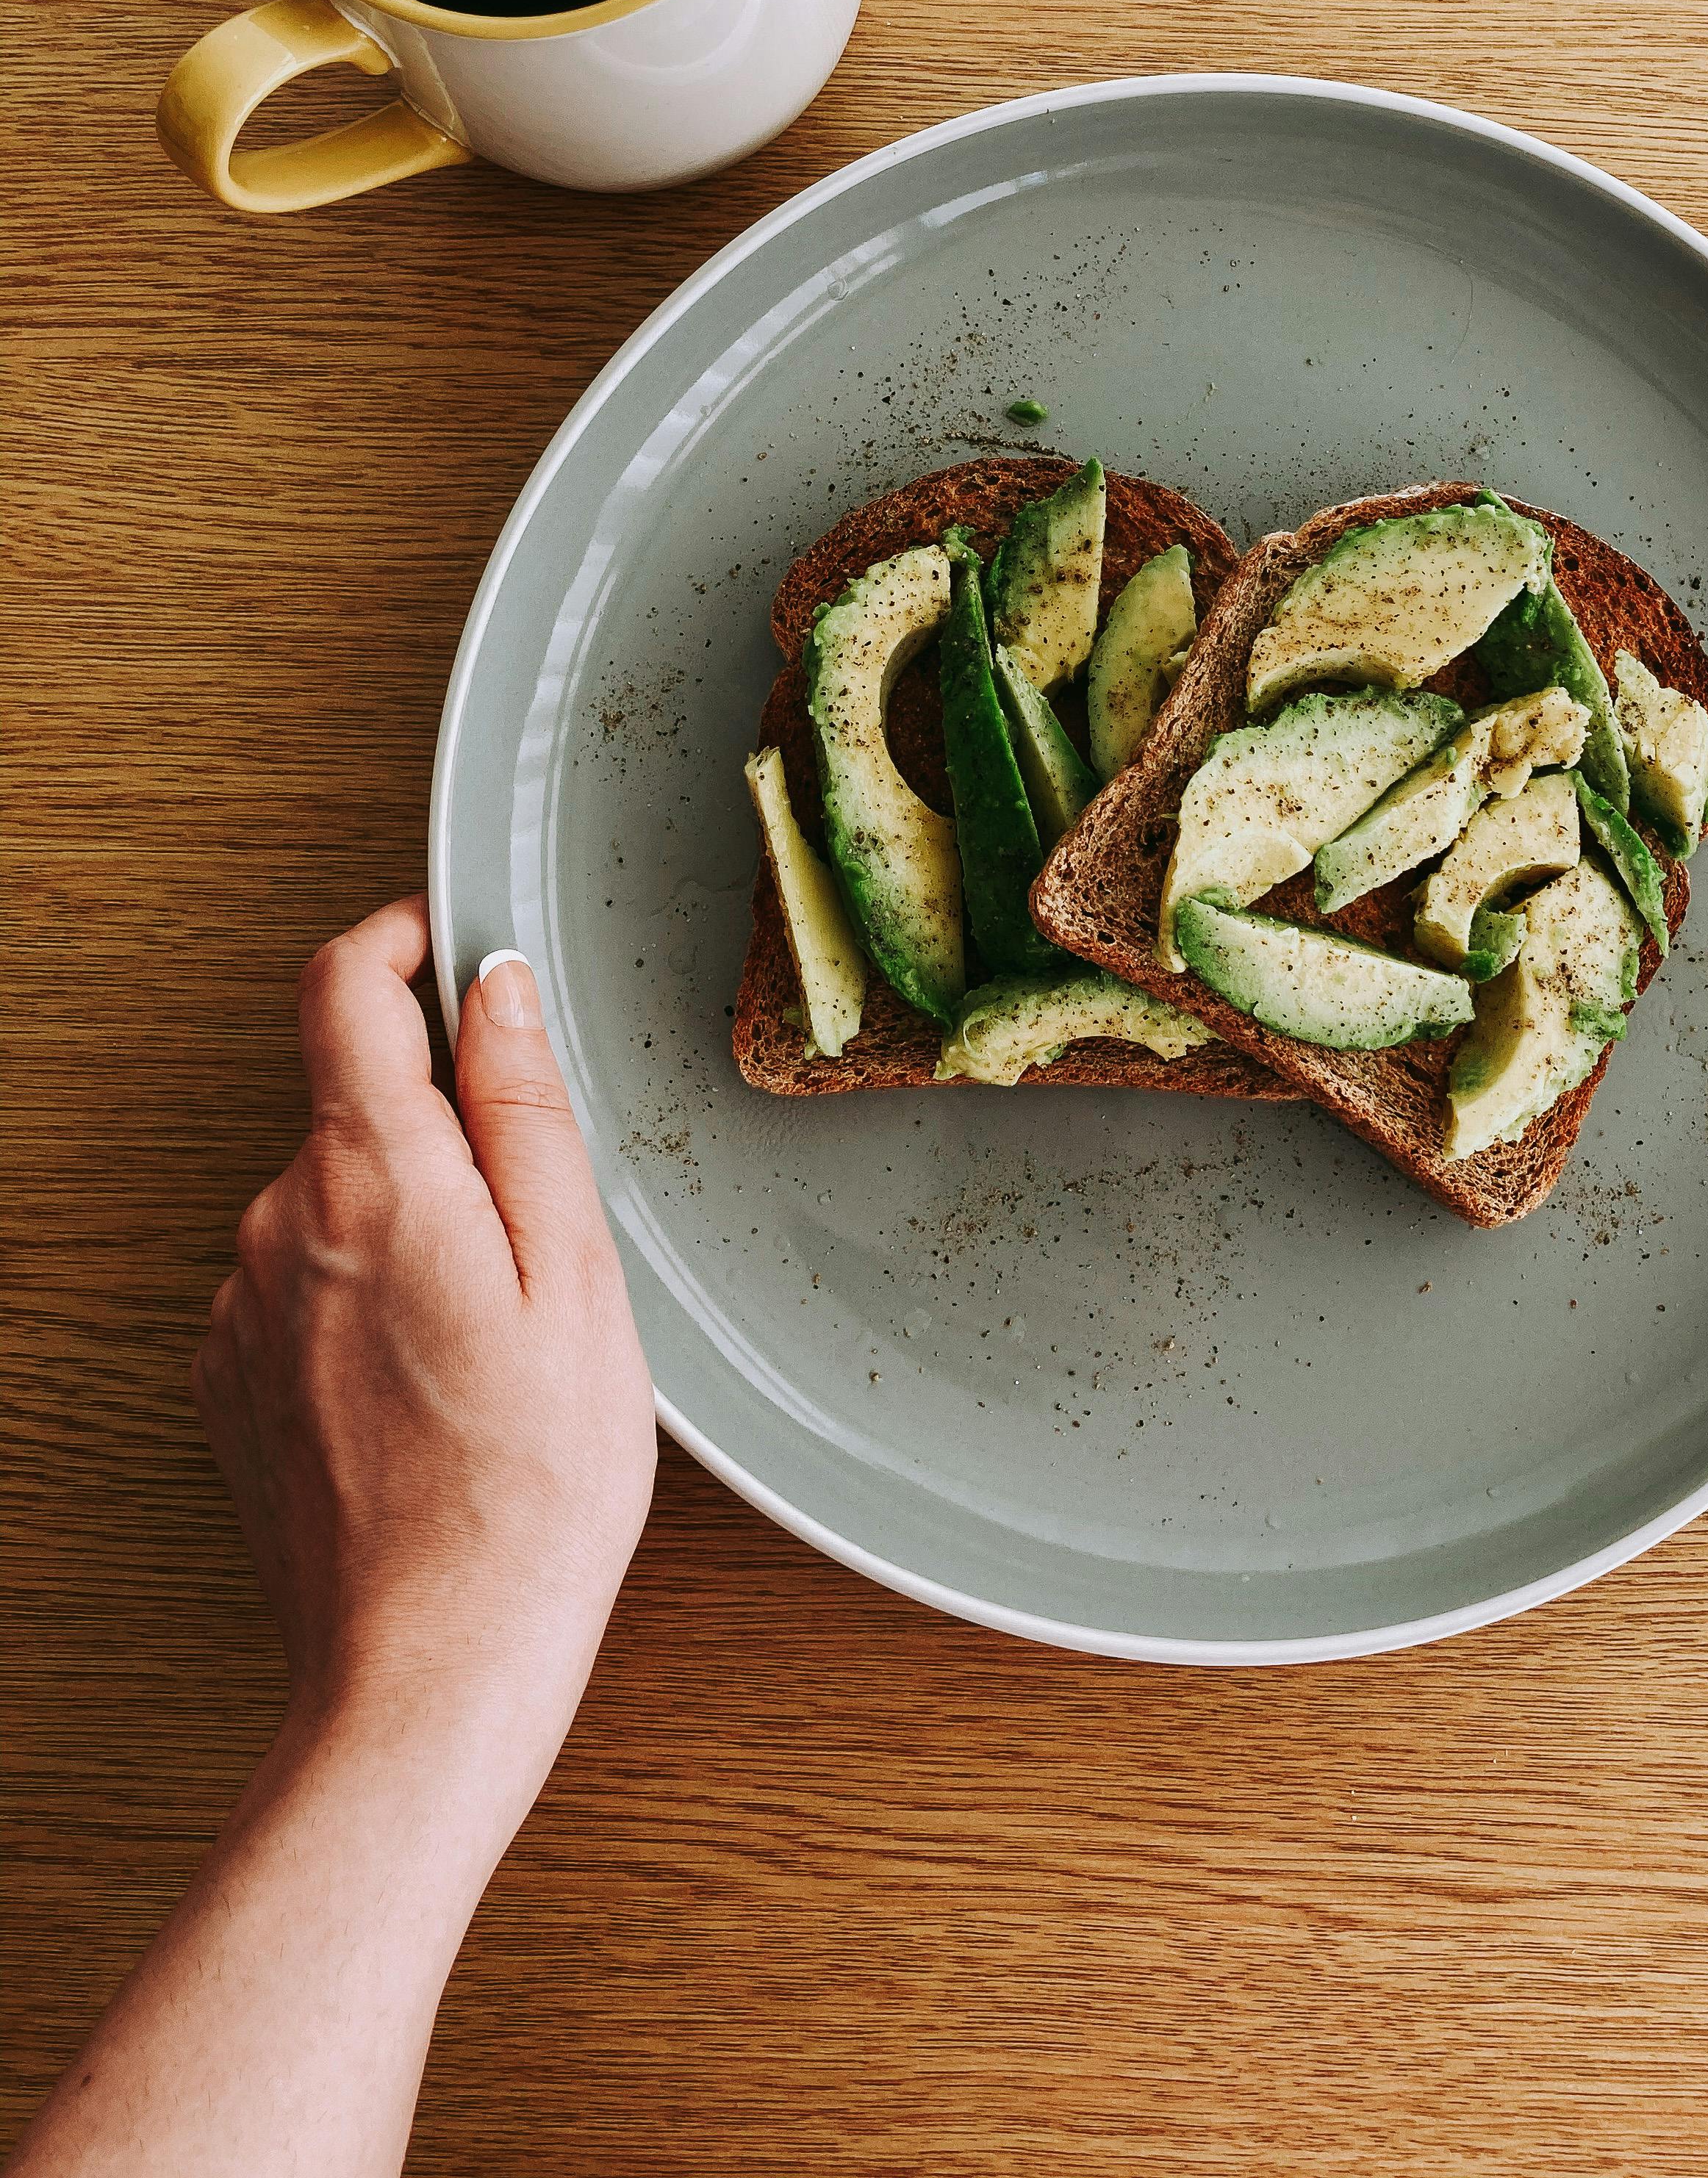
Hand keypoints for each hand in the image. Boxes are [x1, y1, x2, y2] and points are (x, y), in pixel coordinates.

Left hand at [194, 896, 655, 1804]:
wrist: (430, 1669)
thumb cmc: (532, 1487)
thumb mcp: (574, 1273)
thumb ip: (523, 1110)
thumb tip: (494, 987)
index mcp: (375, 1181)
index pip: (345, 989)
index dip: (399, 942)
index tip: (450, 947)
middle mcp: (279, 1226)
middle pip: (351, 1106)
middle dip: (440, 1131)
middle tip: (537, 1234)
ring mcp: (241, 1308)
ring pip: (331, 1201)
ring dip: (407, 1225)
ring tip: (494, 1338)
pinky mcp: (228, 1380)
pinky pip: (302, 1285)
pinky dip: (365, 1299)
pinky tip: (434, 1387)